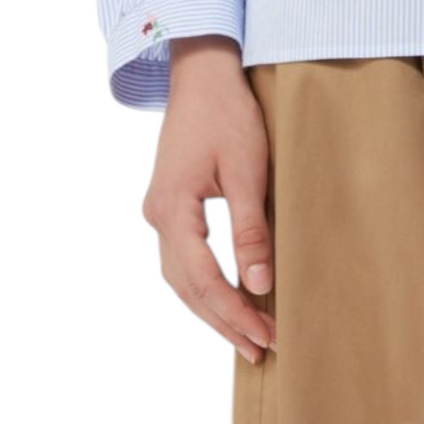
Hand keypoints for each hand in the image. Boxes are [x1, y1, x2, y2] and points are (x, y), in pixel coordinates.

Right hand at [141, 34, 278, 364]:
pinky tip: (227, 296)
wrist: (203, 73)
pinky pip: (183, 258)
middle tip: (260, 350)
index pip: (202, 280)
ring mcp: (160, 210)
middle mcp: (157, 216)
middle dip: (223, 321)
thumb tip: (259, 285)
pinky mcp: (170, 203)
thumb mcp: (248, 170)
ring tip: (247, 335)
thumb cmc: (228, 114)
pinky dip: (205, 283)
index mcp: (172, 209)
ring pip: (181, 277)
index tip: (265, 335)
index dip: (234, 312)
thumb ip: (251, 230)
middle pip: (186, 288)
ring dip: (213, 307)